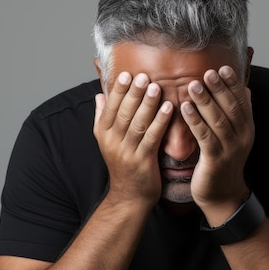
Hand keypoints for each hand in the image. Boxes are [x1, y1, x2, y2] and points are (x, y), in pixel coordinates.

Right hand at [94, 71, 173, 205]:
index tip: (126, 73)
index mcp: (103, 133)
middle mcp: (113, 141)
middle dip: (134, 93)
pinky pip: (152, 138)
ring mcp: (127, 152)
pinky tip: (169, 108)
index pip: (110, 107)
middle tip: (144, 75)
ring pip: (137, 123)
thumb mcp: (106, 141)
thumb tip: (99, 95)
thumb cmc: (122, 164)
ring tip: (157, 87)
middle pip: (124, 113)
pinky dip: (160, 121)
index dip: (118, 90)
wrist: (129, 196)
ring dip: (148, 104)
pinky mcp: (143, 161)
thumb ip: (103, 117)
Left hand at [182, 66, 254, 219]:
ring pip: (218, 120)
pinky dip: (195, 120)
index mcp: (247, 128)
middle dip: (219, 88)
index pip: (242, 101)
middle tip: (207, 71)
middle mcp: (242, 136)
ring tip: (193, 85)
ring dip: (205, 101)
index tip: (223, 67)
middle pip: (231, 107)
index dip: (233, 83)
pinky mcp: (215, 159)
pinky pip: (205, 136)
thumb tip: (245, 88)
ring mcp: (229, 148)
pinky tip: (185, 108)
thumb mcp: (236, 136)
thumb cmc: (223, 162)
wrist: (222, 195)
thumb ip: (238, 113)